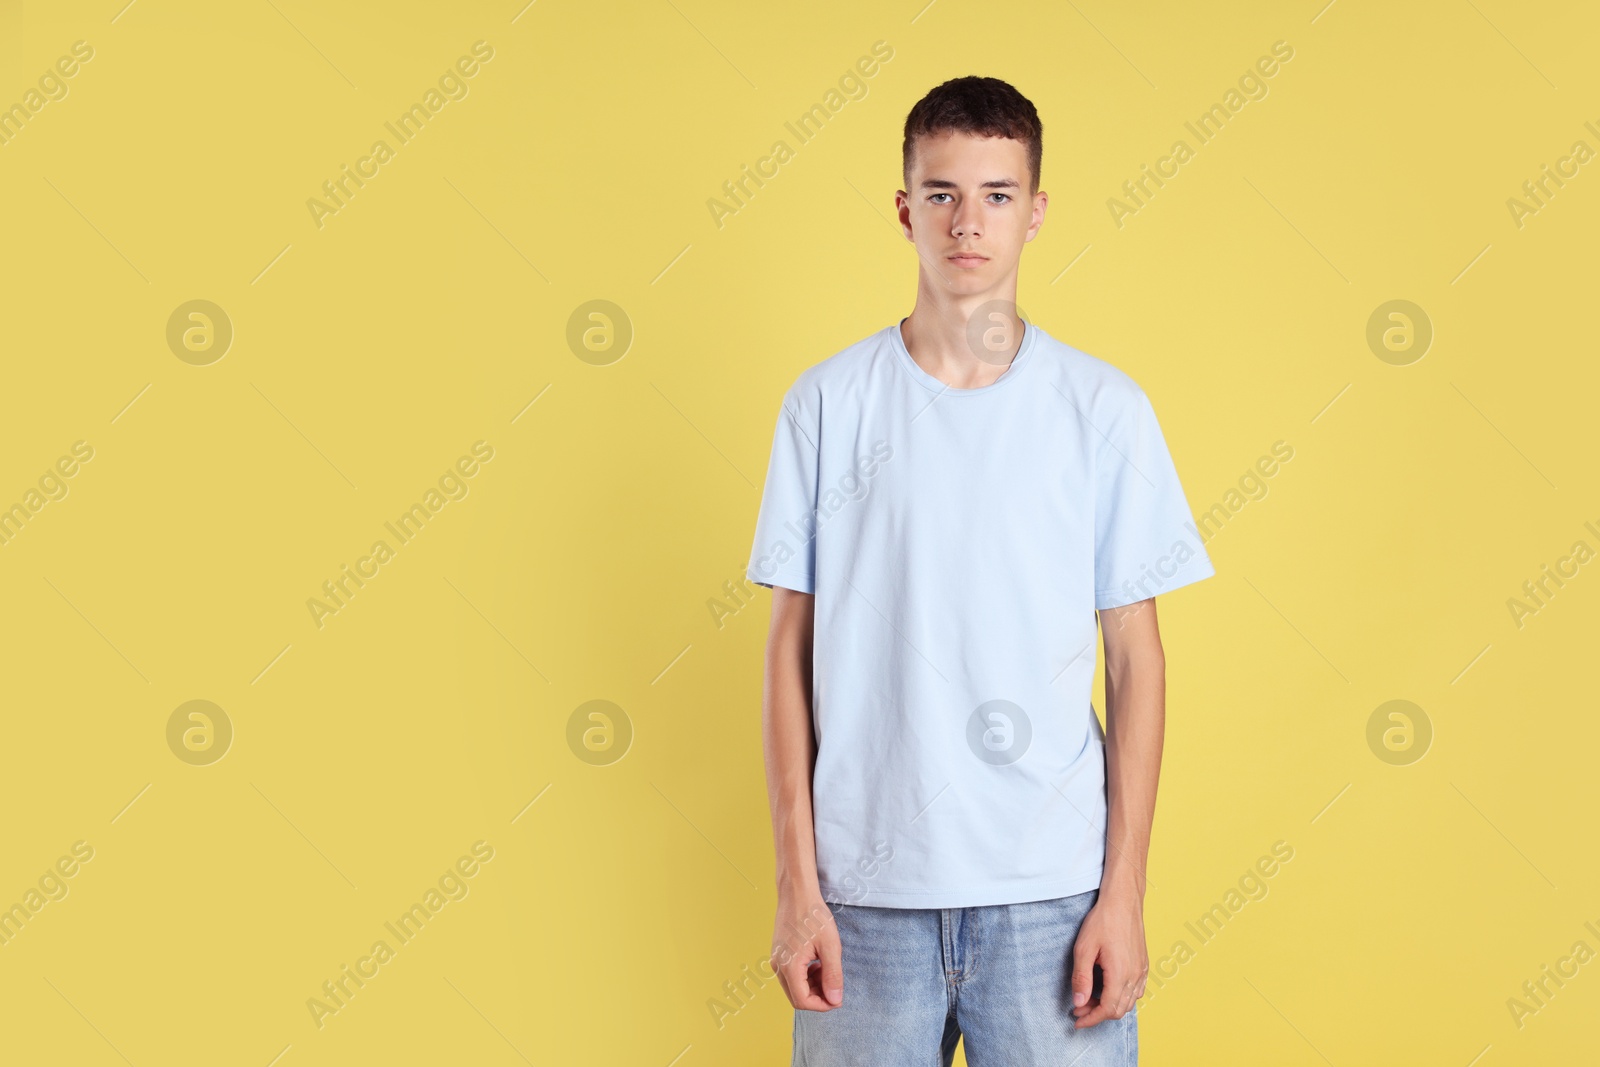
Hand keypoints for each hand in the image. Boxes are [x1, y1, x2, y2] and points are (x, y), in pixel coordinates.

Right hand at [771, 890, 843, 1011]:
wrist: (797, 892)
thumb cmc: (814, 915)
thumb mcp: (830, 946)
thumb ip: (833, 975)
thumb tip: (835, 1000)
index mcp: (789, 966)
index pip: (803, 1001)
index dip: (822, 1005)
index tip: (838, 999)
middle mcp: (777, 966)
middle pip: (796, 997)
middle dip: (817, 997)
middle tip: (835, 987)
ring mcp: (775, 959)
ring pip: (793, 987)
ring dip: (812, 987)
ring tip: (827, 971)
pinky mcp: (778, 953)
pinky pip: (790, 975)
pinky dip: (805, 976)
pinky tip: (817, 963)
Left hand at [1070, 891, 1147, 1027]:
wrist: (1123, 901)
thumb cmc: (1103, 921)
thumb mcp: (1084, 949)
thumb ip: (1081, 978)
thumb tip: (1079, 1003)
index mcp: (1121, 974)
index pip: (1107, 1009)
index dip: (1091, 1019)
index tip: (1077, 1021)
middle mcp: (1135, 976)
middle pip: (1119, 1009)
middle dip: (1097, 1013)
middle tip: (1079, 1007)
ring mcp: (1142, 971)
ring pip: (1128, 1002)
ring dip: (1109, 1006)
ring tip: (1090, 998)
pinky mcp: (1144, 964)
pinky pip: (1136, 991)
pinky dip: (1122, 997)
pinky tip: (1108, 989)